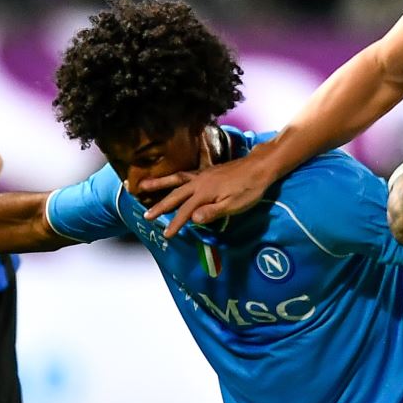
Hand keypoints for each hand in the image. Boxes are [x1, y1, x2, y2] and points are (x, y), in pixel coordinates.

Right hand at [140, 150, 273, 237]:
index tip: (166, 235)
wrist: (259, 167)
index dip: (175, 223)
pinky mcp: (206, 172)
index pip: (186, 211)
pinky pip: (183, 175)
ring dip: (159, 184)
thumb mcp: (234, 205)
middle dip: (160, 206)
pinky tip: (170, 180)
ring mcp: (202, 175)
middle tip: (146, 216)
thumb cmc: (249, 189)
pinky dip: (173, 178)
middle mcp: (199, 182)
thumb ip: (213, 212)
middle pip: (175, 195)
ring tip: (143, 186)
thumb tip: (193, 219)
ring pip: (175, 180)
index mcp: (204, 193)